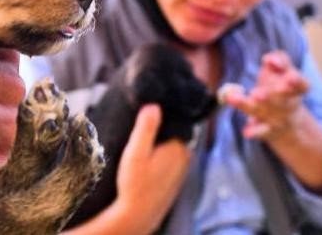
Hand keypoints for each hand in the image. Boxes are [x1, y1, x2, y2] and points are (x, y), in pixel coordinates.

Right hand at [112, 104, 191, 233]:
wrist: (139, 215)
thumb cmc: (135, 184)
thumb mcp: (136, 152)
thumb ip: (145, 128)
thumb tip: (153, 105)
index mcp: (179, 146)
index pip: (174, 120)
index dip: (160, 115)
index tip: (145, 114)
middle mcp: (186, 156)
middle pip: (173, 132)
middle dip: (159, 129)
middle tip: (139, 130)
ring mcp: (183, 168)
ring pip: (171, 146)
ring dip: (160, 143)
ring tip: (141, 145)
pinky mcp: (176, 178)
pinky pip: (170, 159)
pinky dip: (160, 156)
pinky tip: (147, 162)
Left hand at [225, 51, 309, 141]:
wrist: (288, 122)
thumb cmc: (280, 86)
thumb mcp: (283, 71)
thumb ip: (279, 59)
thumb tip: (270, 59)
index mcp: (296, 89)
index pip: (301, 85)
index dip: (296, 81)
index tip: (289, 76)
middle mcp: (289, 104)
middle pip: (283, 101)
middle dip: (273, 96)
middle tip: (259, 93)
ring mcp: (278, 118)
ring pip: (265, 112)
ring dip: (254, 106)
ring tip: (242, 99)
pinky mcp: (267, 130)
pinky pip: (261, 131)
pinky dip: (254, 131)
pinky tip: (246, 132)